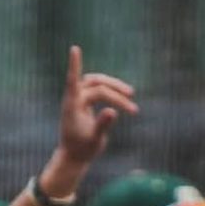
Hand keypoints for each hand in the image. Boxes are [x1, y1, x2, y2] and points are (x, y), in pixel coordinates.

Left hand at [57, 45, 137, 167]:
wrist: (74, 156)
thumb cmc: (83, 150)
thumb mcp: (95, 140)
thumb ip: (102, 125)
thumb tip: (113, 111)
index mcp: (72, 106)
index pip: (73, 81)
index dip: (75, 65)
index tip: (74, 48)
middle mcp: (75, 99)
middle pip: (95, 84)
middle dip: (114, 90)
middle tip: (132, 101)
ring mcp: (79, 99)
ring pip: (98, 84)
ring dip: (114, 87)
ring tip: (131, 96)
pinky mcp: (85, 101)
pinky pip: (99, 90)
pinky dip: (111, 92)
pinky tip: (123, 100)